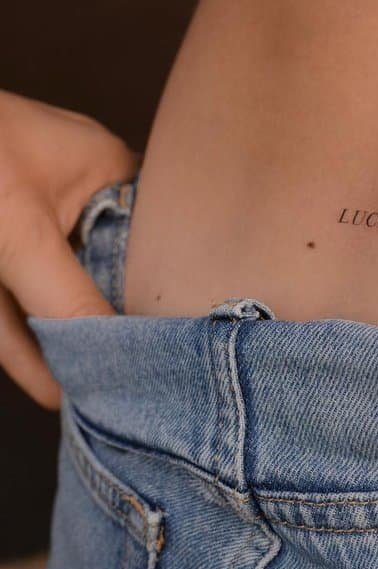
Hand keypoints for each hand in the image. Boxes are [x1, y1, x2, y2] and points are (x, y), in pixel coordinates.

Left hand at [0, 90, 140, 407]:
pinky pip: (12, 305)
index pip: (151, 239)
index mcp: (104, 170)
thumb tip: (112, 357)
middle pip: (102, 272)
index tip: (170, 343)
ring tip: (92, 398)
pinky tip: (48, 386)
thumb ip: (70, 299)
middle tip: (133, 382)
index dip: (161, 291)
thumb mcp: (23, 233)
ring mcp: (25, 222)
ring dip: (65, 345)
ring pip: (53, 293)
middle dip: (110, 327)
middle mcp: (73, 195)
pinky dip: (25, 343)